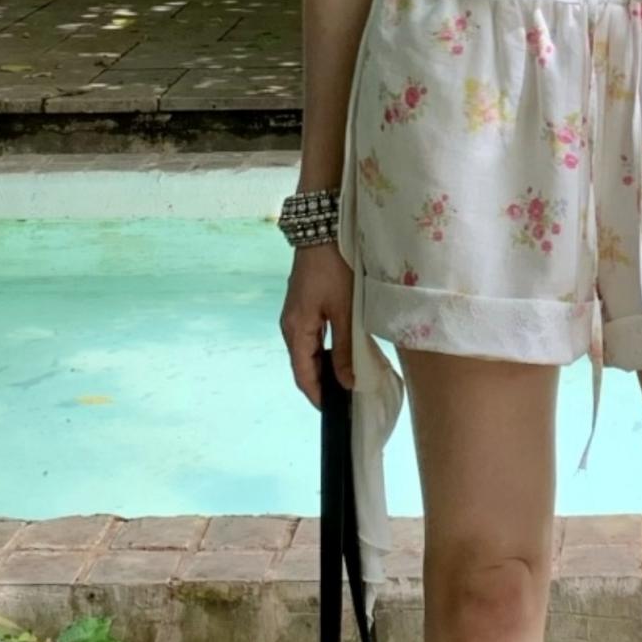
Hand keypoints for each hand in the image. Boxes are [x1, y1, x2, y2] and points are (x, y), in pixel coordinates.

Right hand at [280, 243, 354, 407]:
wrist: (323, 228)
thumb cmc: (335, 268)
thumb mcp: (346, 311)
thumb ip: (345, 349)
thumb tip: (347, 383)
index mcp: (296, 330)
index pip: (303, 375)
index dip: (318, 396)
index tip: (336, 413)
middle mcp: (291, 326)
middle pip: (304, 365)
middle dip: (324, 384)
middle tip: (349, 399)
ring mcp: (297, 315)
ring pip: (310, 351)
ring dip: (326, 367)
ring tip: (350, 380)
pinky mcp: (305, 305)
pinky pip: (313, 337)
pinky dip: (326, 350)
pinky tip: (345, 354)